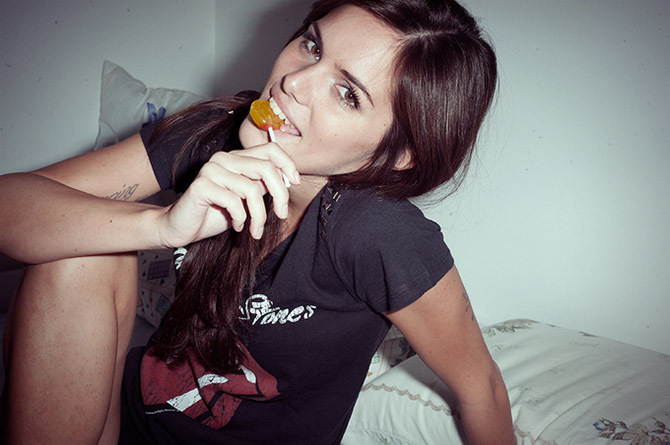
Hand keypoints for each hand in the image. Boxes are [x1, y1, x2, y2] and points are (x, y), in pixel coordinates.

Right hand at [157, 143, 299, 246]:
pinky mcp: (201, 185)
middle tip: (282, 214)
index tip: (295, 183)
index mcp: (236, 158)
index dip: (287, 164)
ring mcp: (211, 170)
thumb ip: (263, 186)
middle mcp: (224, 158)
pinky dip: (241, 219)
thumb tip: (288, 180)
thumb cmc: (215, 214)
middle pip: (266, 168)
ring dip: (259, 216)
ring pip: (252, 190)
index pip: (270, 149)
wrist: (180, 227)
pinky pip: (234, 202)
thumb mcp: (246, 199)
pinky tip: (236, 225)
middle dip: (280, 195)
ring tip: (254, 230)